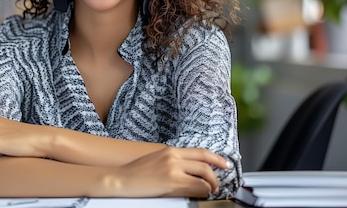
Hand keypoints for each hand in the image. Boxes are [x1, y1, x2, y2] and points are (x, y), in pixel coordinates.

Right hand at [105, 146, 228, 197]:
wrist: (121, 179)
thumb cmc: (136, 173)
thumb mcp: (156, 161)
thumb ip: (173, 162)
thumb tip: (189, 172)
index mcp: (170, 150)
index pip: (200, 152)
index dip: (216, 158)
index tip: (224, 163)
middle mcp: (174, 157)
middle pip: (205, 164)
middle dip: (216, 176)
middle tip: (217, 185)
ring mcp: (173, 168)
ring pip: (204, 176)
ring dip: (210, 186)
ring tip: (209, 192)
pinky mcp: (172, 181)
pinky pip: (197, 187)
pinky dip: (202, 193)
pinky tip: (198, 195)